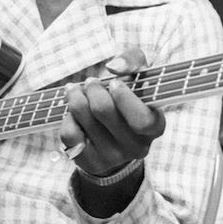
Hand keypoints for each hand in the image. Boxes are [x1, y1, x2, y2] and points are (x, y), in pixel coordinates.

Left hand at [59, 47, 164, 176]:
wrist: (116, 139)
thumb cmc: (129, 100)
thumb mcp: (139, 78)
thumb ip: (133, 61)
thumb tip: (114, 66)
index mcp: (155, 127)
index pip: (141, 120)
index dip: (124, 98)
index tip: (114, 83)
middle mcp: (136, 147)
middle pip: (104, 111)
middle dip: (93, 89)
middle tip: (91, 82)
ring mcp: (112, 158)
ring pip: (83, 119)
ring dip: (75, 97)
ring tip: (75, 90)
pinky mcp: (90, 163)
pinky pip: (69, 134)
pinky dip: (67, 117)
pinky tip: (73, 113)